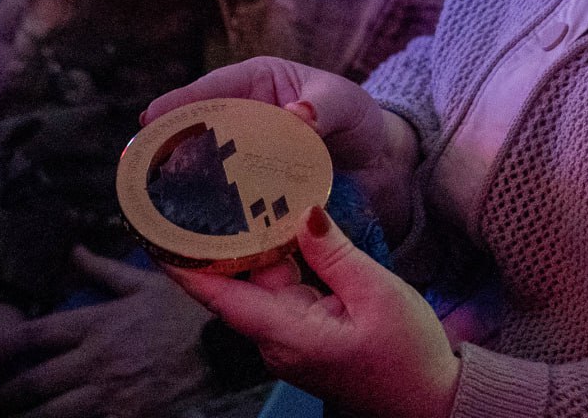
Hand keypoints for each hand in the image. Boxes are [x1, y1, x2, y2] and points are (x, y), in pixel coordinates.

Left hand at [0, 249, 212, 417]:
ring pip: (49, 416)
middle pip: (33, 384)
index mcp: (99, 323)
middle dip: (3, 396)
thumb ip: (103, 270)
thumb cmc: (184, 308)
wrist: (224, 343)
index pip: (38, 335)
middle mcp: (96, 360)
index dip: (4, 345)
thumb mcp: (145, 282)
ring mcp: (110, 394)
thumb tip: (73, 252)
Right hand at [143, 57, 418, 238]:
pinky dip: (209, 209)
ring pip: (204, 165)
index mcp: (259, 81)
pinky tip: (191, 230)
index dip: (178, 104)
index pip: (212, 89)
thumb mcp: (344, 104)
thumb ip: (322, 109)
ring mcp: (246, 151)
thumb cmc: (359, 117)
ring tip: (150, 204)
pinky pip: (225, 195)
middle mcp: (244, 115)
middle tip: (136, 171)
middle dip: (166, 147)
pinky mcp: (253, 186)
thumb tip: (296, 116)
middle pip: (196, 130)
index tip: (149, 120)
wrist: (380, 158)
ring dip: (181, 182)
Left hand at [168, 207, 459, 417]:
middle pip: (239, 282)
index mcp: (287, 333)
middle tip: (202, 190)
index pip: (220, 295)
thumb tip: (302, 213)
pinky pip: (288, 290)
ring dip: (254, 245)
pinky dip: (281, 259)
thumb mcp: (375, 292)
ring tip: (241, 195)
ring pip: (264, 283)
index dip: (184, 266)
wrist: (433, 400)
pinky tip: (285, 226)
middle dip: (220, 240)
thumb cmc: (407, 354)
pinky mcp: (312, 334)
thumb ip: (334, 251)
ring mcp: (295, 338)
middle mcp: (280, 339)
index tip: (155, 234)